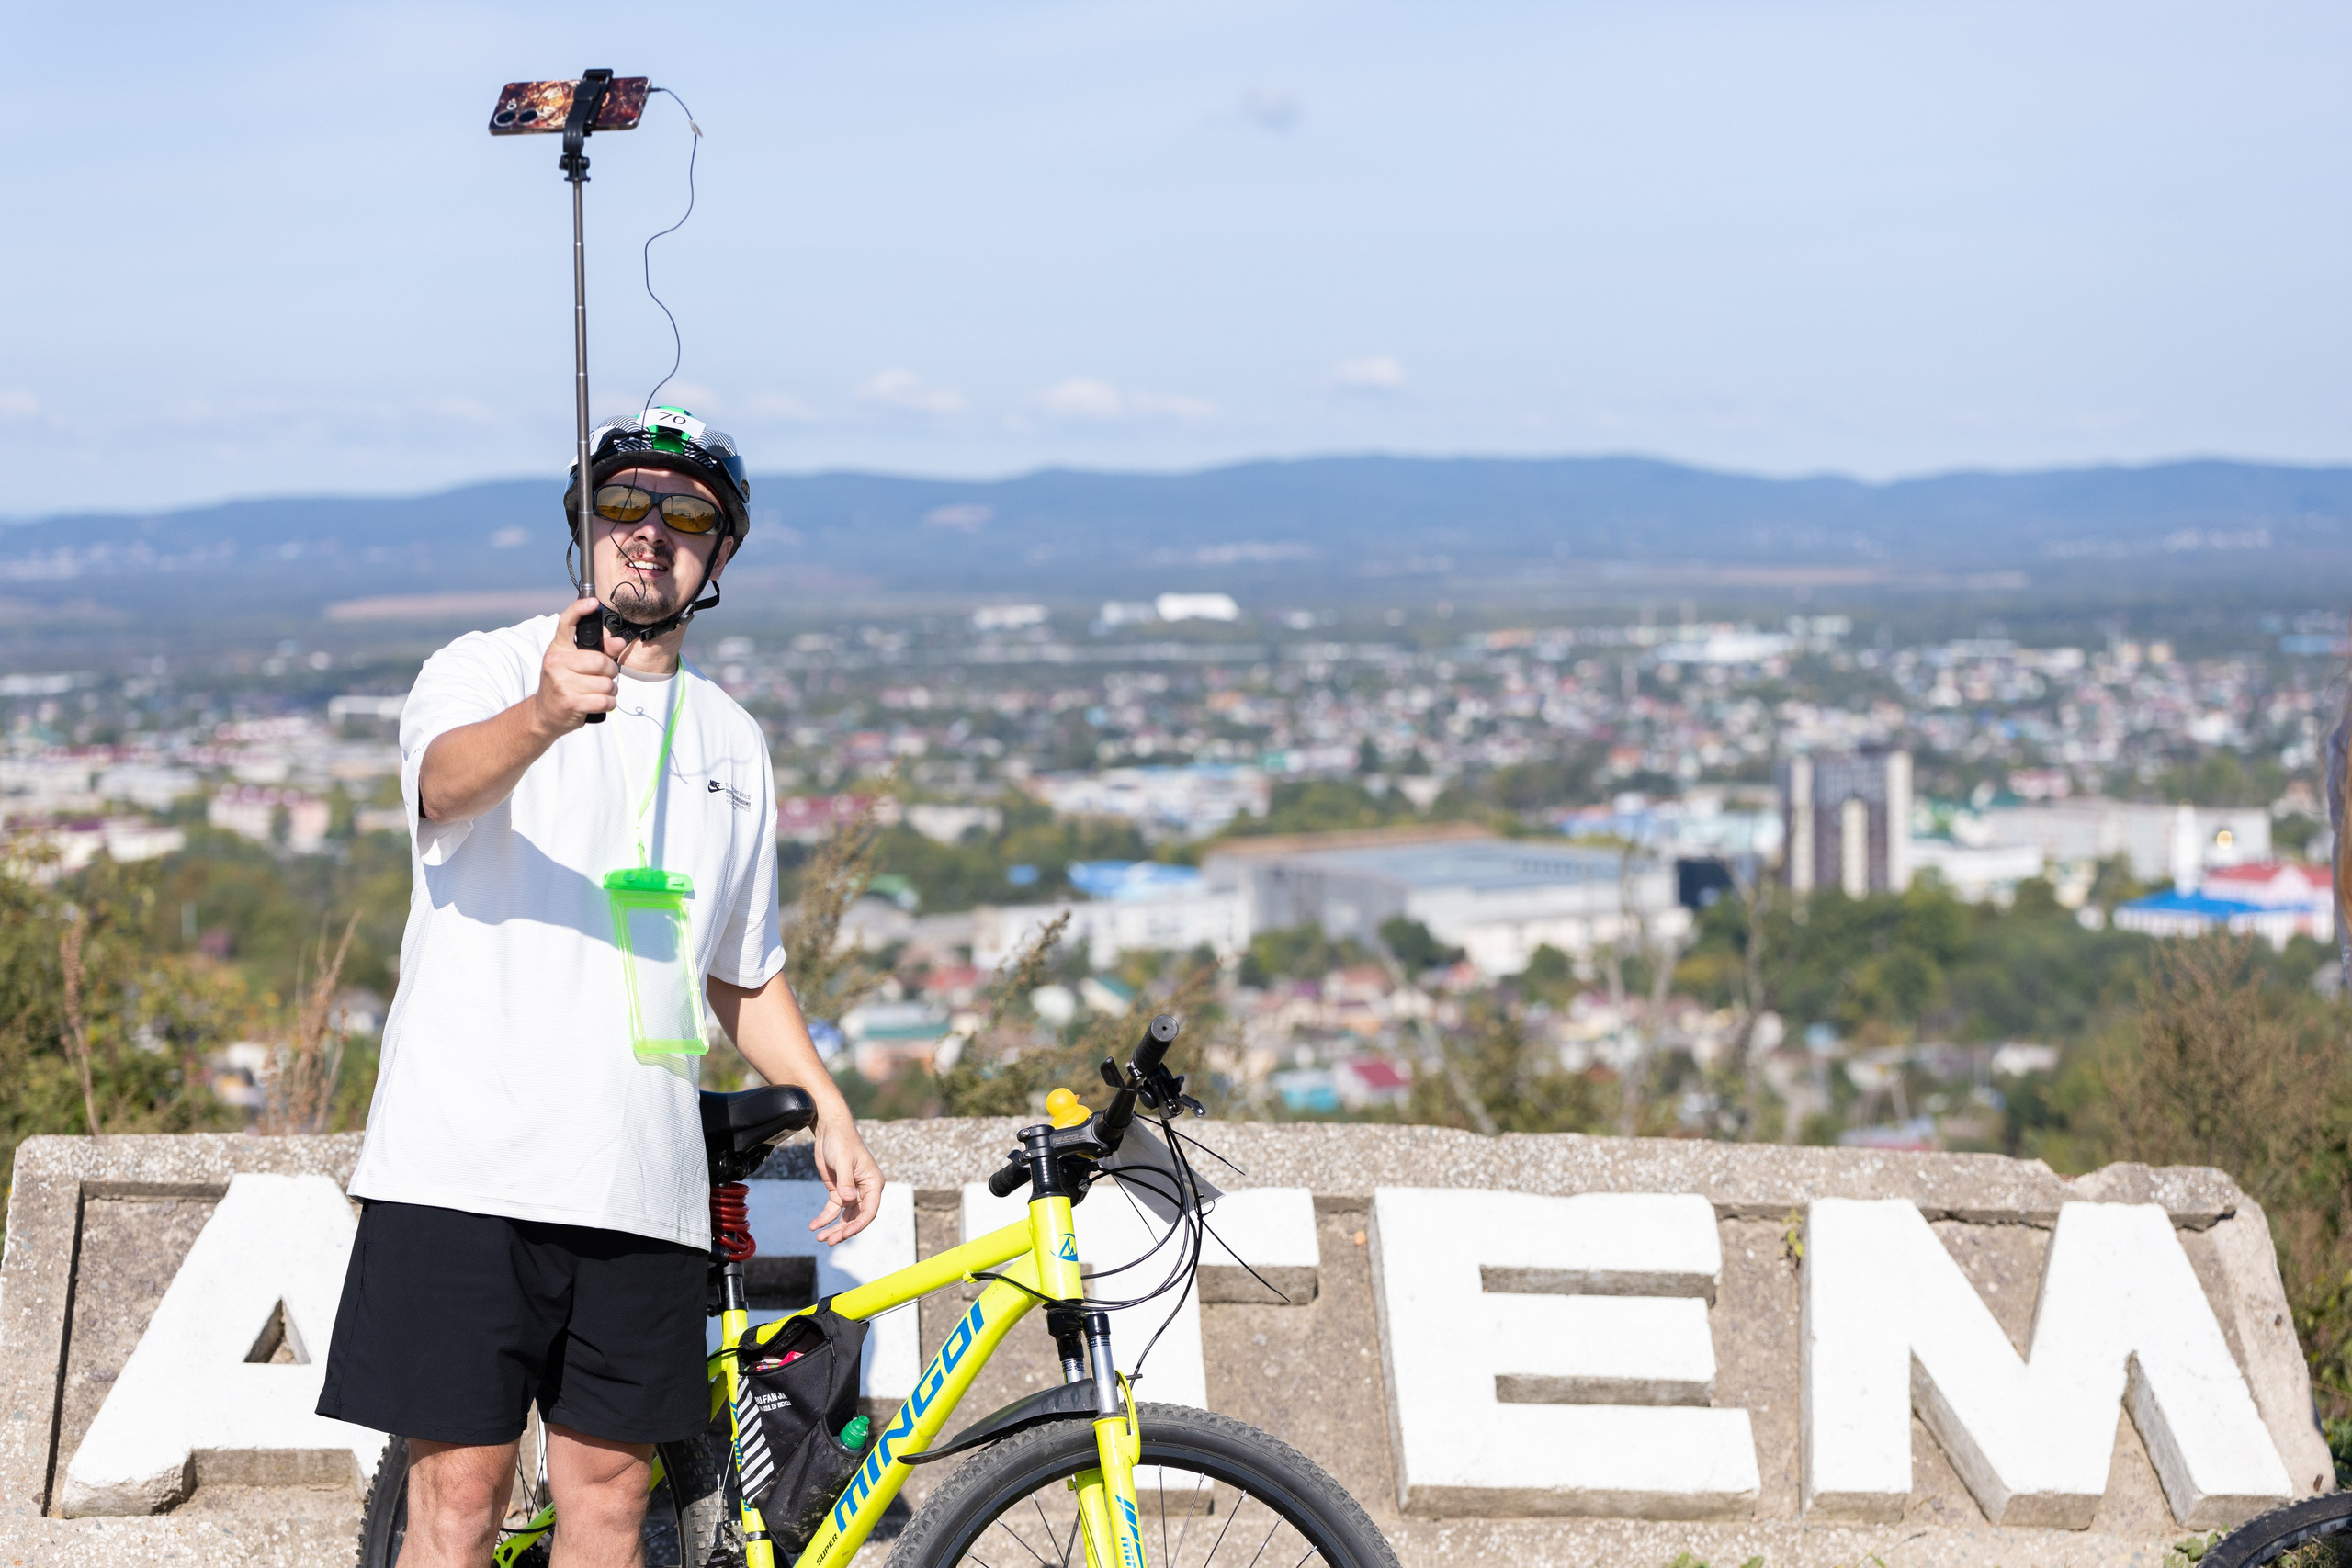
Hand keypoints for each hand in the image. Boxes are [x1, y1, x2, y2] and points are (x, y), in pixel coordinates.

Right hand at [533, 598, 620, 734]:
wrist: (545, 713)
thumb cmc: (565, 683)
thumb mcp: (576, 664)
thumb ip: (601, 651)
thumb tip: (619, 641)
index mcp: (558, 648)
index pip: (566, 622)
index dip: (579, 610)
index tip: (593, 602)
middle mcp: (556, 662)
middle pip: (601, 661)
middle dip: (610, 671)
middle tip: (604, 676)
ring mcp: (562, 682)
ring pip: (606, 683)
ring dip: (610, 690)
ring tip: (598, 692)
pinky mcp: (570, 702)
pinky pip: (605, 700)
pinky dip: (608, 703)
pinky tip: (598, 703)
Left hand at [808, 1114, 883, 1245]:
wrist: (830, 1130)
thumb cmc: (842, 1141)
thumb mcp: (843, 1160)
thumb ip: (846, 1181)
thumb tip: (847, 1201)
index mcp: (873, 1183)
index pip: (869, 1210)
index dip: (858, 1224)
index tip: (845, 1234)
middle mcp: (864, 1190)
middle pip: (856, 1217)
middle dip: (843, 1230)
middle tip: (829, 1241)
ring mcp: (850, 1192)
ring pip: (845, 1217)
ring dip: (834, 1228)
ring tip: (821, 1238)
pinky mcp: (838, 1191)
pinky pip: (833, 1210)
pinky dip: (824, 1219)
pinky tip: (814, 1226)